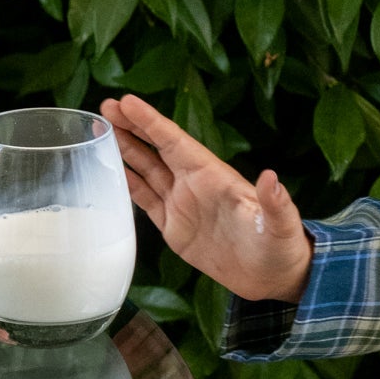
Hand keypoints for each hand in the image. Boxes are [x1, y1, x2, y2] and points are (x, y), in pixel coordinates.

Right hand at [99, 94, 311, 303]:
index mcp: (214, 175)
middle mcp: (194, 184)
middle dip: (131, 127)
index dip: (151, 122)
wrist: (272, 276)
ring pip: (146, 170)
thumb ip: (274, 202)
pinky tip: (110, 173)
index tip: (127, 102)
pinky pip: (145, 200)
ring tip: (100, 130)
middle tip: (105, 106)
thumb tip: (271, 178)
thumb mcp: (279, 224)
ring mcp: (182, 203)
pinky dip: (127, 184)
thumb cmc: (279, 246)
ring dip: (124, 150)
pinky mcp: (174, 226)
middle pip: (156, 148)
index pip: (175, 141)